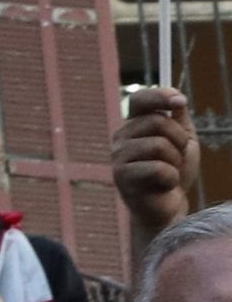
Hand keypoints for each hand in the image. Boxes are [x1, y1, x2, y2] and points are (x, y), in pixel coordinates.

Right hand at [113, 84, 200, 238]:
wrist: (167, 206)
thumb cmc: (174, 173)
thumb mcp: (182, 140)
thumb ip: (178, 119)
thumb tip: (176, 98)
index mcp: (133, 126)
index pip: (139, 99)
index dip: (159, 96)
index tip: (179, 102)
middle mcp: (121, 138)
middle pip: (157, 122)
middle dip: (179, 139)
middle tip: (177, 157)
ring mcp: (118, 157)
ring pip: (158, 145)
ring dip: (175, 160)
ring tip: (170, 172)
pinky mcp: (121, 177)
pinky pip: (158, 168)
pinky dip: (171, 178)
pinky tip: (164, 185)